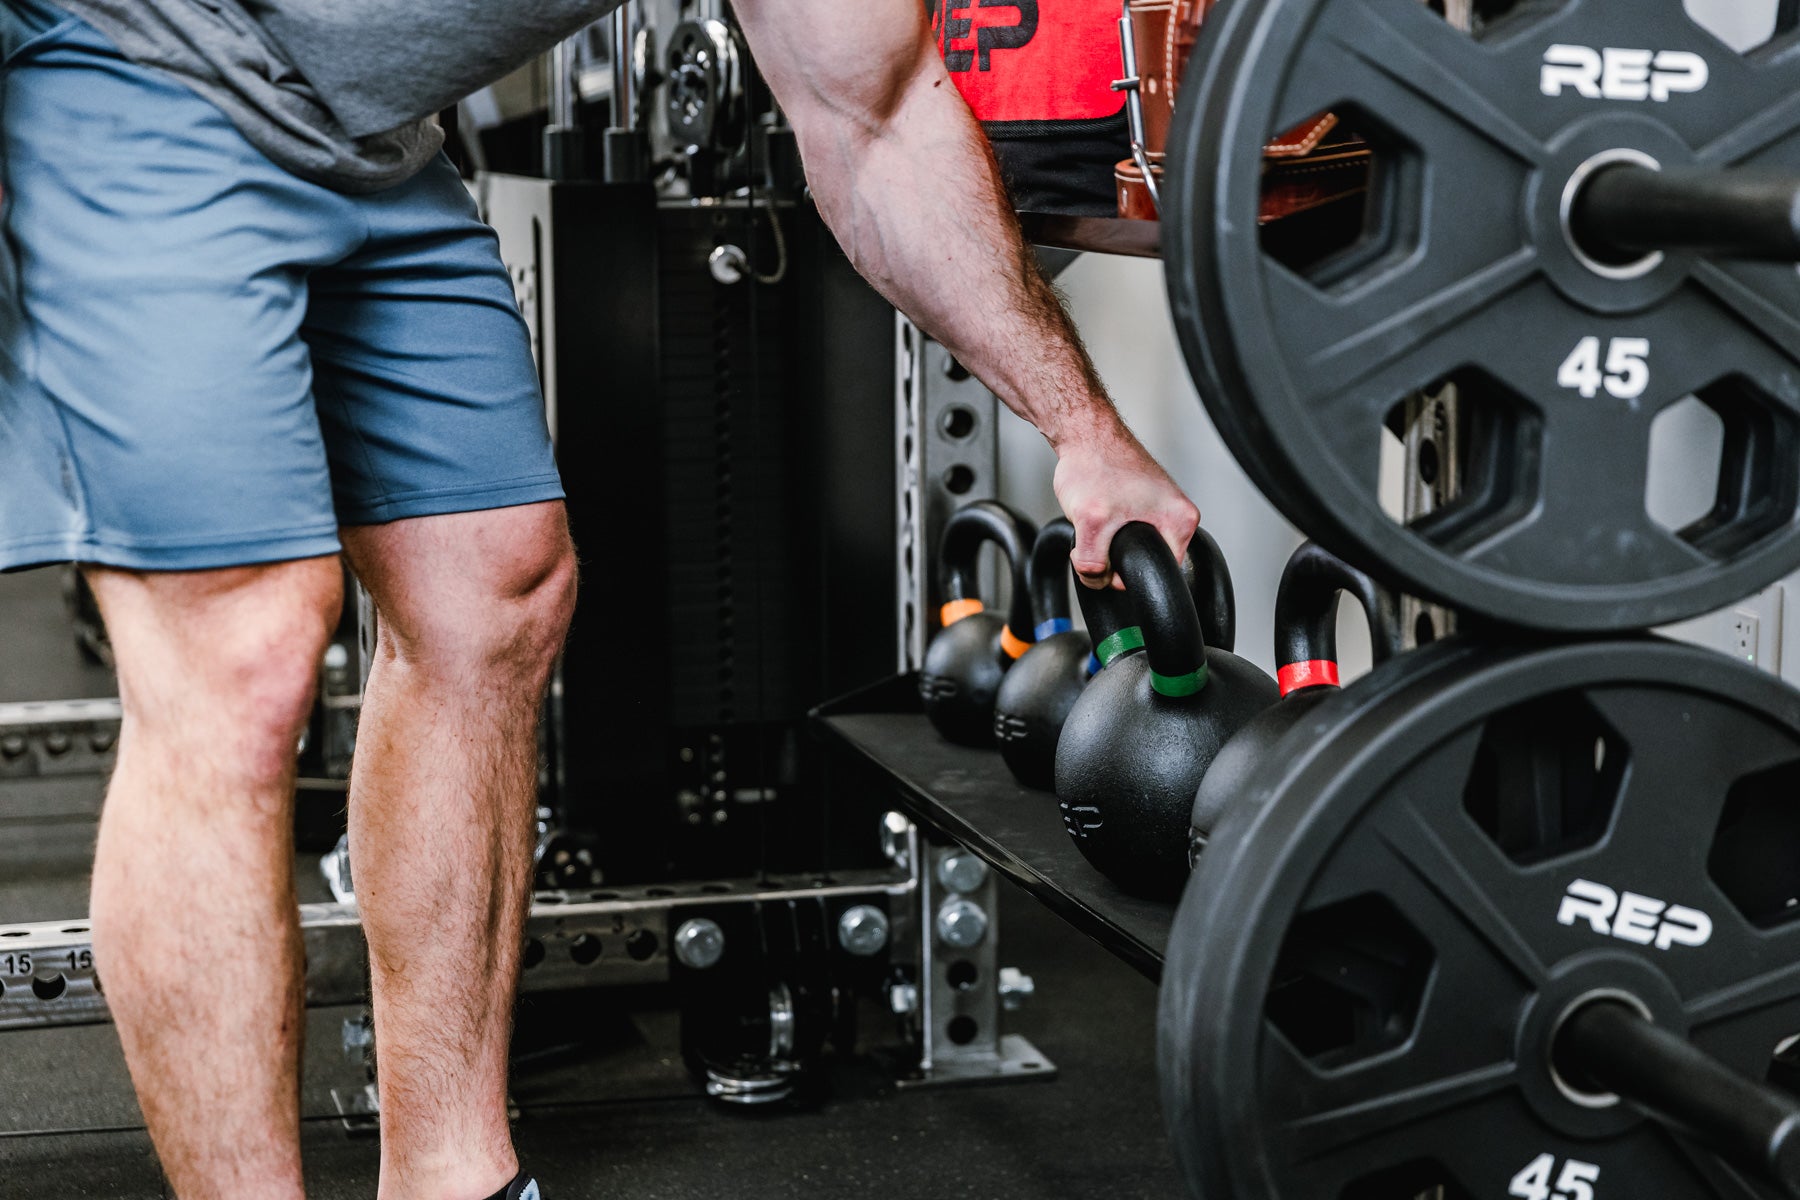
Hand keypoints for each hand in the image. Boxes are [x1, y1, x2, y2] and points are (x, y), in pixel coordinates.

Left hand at [1053, 426, 1199, 589]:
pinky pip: (1126, 535)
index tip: (1105, 552)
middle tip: (1098, 530)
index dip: (1123, 574)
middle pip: (1144, 563)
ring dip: (1108, 542)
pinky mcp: (1146, 505)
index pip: (1158, 573)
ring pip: (1131, 549)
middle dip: (1115, 557)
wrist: (1085, 433)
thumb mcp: (1090, 522)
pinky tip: (1100, 513)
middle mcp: (1179, 516)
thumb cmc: (1094, 465)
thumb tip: (1099, 581)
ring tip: (1099, 516)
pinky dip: (1107, 530)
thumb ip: (1094, 563)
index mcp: (1181, 522)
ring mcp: (1163, 509)